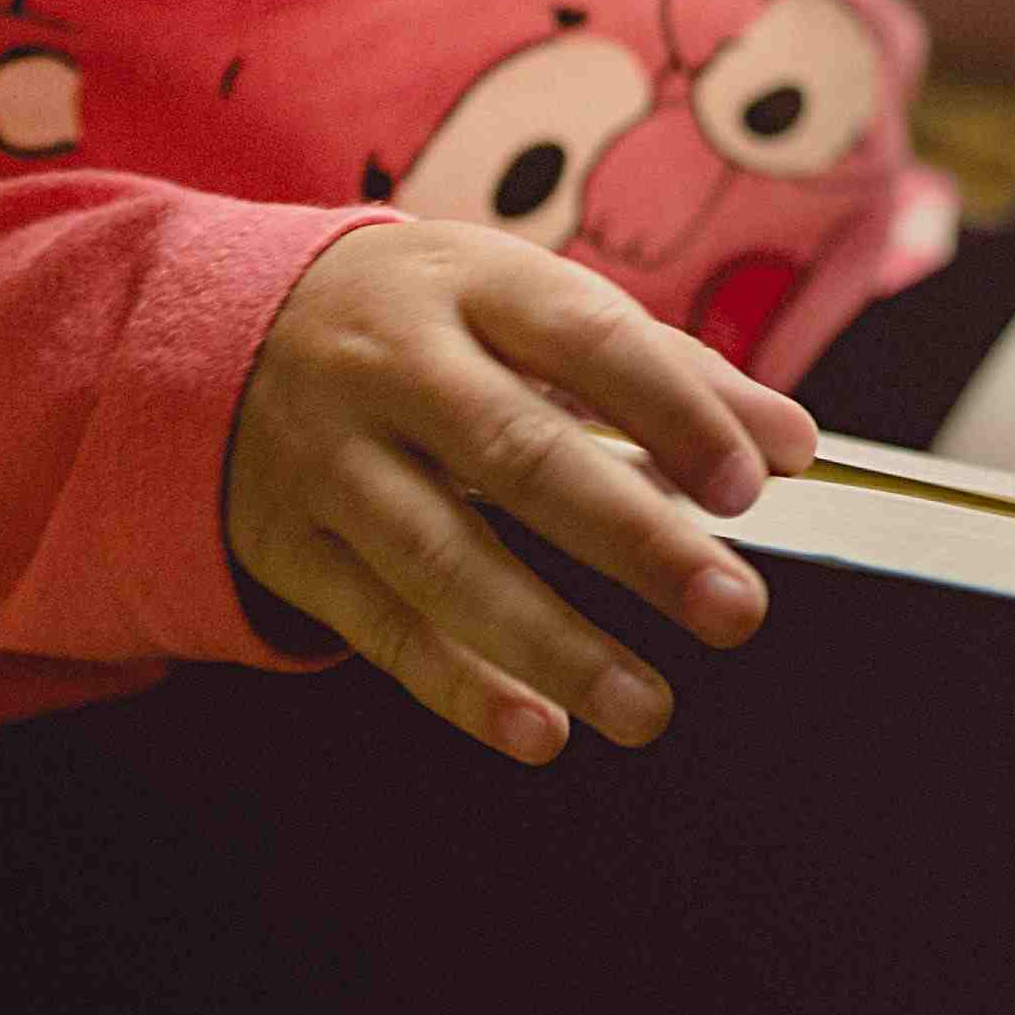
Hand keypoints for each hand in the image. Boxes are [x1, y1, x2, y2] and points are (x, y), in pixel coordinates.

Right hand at [225, 220, 817, 762]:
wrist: (224, 333)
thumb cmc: (430, 322)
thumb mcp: (531, 304)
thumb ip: (669, 371)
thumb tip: (790, 443)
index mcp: (473, 285)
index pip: (586, 339)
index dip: (671, 410)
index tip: (749, 484)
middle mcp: (393, 368)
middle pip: (517, 456)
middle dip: (633, 538)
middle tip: (732, 608)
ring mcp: (331, 459)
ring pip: (442, 557)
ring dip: (551, 642)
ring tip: (646, 705)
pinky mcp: (290, 545)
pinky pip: (379, 625)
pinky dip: (460, 685)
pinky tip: (538, 728)